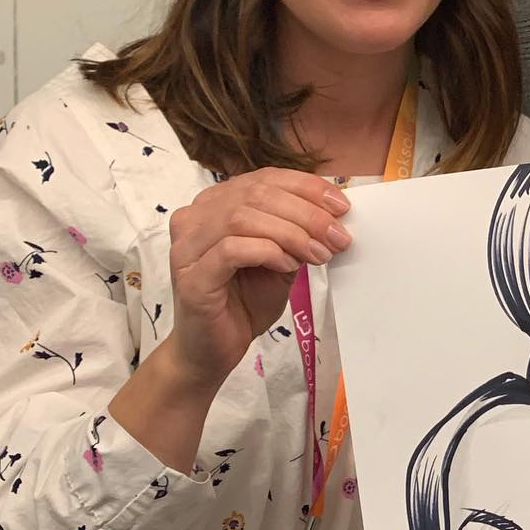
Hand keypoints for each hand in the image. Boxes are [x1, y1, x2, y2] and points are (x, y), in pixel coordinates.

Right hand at [166, 169, 351, 389]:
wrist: (214, 350)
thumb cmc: (244, 302)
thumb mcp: (281, 259)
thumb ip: (298, 233)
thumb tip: (334, 213)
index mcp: (215, 204)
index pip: (264, 179)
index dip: (306, 187)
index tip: (341, 206)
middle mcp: (195, 218)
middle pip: (256, 194)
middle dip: (307, 213)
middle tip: (337, 237)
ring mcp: (187, 246)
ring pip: (243, 217)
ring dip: (291, 233)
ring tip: (317, 255)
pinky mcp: (190, 276)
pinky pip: (232, 249)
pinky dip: (268, 252)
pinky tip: (288, 266)